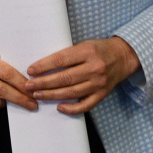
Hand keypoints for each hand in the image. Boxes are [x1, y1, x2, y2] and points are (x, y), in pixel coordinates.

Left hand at [24, 37, 140, 115]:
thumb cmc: (99, 49)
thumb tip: (43, 66)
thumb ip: (68, 54)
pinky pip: (86, 105)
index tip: (30, 70)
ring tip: (37, 95)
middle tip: (28, 86)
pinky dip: (72, 108)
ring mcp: (99, 83)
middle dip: (43, 83)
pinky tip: (59, 107)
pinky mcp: (102, 94)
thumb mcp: (84, 44)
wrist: (124, 56)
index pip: (61, 59)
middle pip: (64, 78)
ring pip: (72, 92)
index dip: (44, 66)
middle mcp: (94, 68)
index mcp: (87, 52)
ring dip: (52, 95)